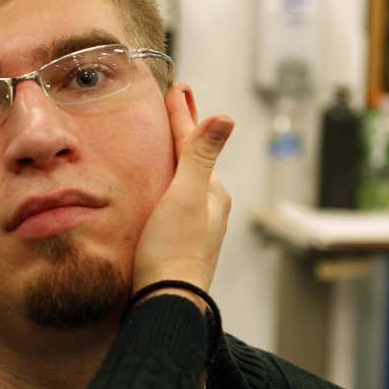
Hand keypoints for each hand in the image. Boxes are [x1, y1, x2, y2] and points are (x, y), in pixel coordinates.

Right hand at [132, 83, 233, 309]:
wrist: (167, 301)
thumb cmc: (173, 249)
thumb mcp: (187, 196)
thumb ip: (202, 156)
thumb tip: (226, 117)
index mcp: (211, 191)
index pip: (194, 141)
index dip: (183, 114)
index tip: (178, 86)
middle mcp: (208, 206)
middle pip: (193, 157)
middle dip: (185, 129)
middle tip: (179, 102)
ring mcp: (195, 224)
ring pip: (186, 178)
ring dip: (178, 154)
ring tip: (169, 137)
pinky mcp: (178, 240)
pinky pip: (176, 197)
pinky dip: (170, 178)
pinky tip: (162, 185)